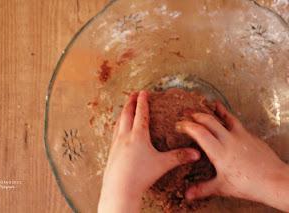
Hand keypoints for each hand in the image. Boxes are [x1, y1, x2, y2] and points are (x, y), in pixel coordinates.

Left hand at [98, 91, 200, 212]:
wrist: (120, 189)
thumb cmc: (141, 176)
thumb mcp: (162, 165)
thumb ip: (179, 157)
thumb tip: (196, 153)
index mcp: (138, 135)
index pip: (141, 113)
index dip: (143, 101)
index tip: (143, 92)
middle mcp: (125, 136)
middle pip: (127, 114)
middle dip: (131, 102)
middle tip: (133, 94)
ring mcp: (116, 143)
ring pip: (119, 122)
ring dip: (123, 112)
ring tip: (125, 108)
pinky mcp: (111, 152)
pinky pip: (114, 133)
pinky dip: (117, 125)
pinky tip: (118, 129)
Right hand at [176, 102, 288, 211]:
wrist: (274, 181)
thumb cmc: (249, 185)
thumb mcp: (222, 187)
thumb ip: (203, 189)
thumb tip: (187, 195)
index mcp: (219, 152)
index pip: (199, 132)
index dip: (187, 126)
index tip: (178, 124)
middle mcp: (228, 140)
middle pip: (209, 121)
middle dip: (195, 115)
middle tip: (186, 113)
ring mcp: (241, 135)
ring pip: (224, 118)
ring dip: (213, 111)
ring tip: (208, 103)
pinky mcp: (250, 135)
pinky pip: (236, 122)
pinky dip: (228, 116)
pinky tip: (227, 115)